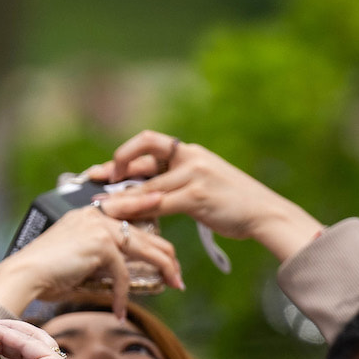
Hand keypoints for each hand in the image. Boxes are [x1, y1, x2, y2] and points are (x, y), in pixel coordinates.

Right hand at [0, 201, 183, 321]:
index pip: (125, 209)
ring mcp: (99, 228)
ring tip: (175, 283)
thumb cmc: (42, 274)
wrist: (24, 275)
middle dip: (165, 253)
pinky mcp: (101, 245)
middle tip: (176, 273)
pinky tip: (121, 312)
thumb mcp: (75, 262)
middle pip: (142, 232)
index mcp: (88, 214)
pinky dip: (123, 296)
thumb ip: (97, 261)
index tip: (163, 210)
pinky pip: (122, 274)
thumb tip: (117, 277)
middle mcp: (95, 215)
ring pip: (144, 248)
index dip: (146, 208)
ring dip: (163, 268)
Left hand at [89, 131, 323, 264]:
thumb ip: (175, 183)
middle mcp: (191, 157)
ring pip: (148, 184)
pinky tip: (122, 215)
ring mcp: (195, 174)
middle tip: (93, 179)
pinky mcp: (197, 195)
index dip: (126, 154)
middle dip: (115, 166)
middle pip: (144, 155)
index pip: (151, 143)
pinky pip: (159, 202)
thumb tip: (145, 192)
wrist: (265, 212)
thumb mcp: (202, 184)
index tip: (107, 169)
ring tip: (99, 206)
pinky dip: (137, 209)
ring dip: (120, 196)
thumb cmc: (232, 202)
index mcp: (191, 152)